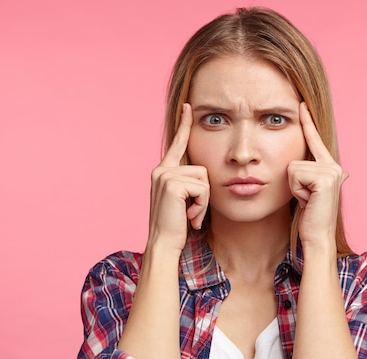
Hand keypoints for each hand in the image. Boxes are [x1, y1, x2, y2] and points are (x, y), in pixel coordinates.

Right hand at [147, 103, 209, 251]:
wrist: (163, 243)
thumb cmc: (176, 226)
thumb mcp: (183, 200)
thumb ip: (189, 184)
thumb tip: (204, 176)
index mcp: (164, 171)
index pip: (177, 143)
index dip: (184, 125)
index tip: (189, 106)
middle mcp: (162, 170)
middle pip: (202, 168)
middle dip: (204, 194)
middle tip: (192, 213)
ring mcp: (165, 175)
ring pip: (205, 179)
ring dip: (203, 202)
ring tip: (190, 215)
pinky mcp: (172, 184)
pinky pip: (202, 189)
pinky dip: (201, 206)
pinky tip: (188, 217)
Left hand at [288, 102, 347, 246]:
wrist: (318, 236)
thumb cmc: (309, 217)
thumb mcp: (307, 192)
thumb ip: (308, 176)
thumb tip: (319, 170)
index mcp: (330, 167)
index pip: (314, 140)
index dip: (307, 122)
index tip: (301, 104)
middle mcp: (334, 166)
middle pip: (295, 159)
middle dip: (294, 183)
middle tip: (308, 199)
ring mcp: (332, 171)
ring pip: (292, 167)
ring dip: (295, 188)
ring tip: (307, 201)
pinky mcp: (325, 179)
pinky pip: (295, 175)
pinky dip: (297, 190)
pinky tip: (309, 201)